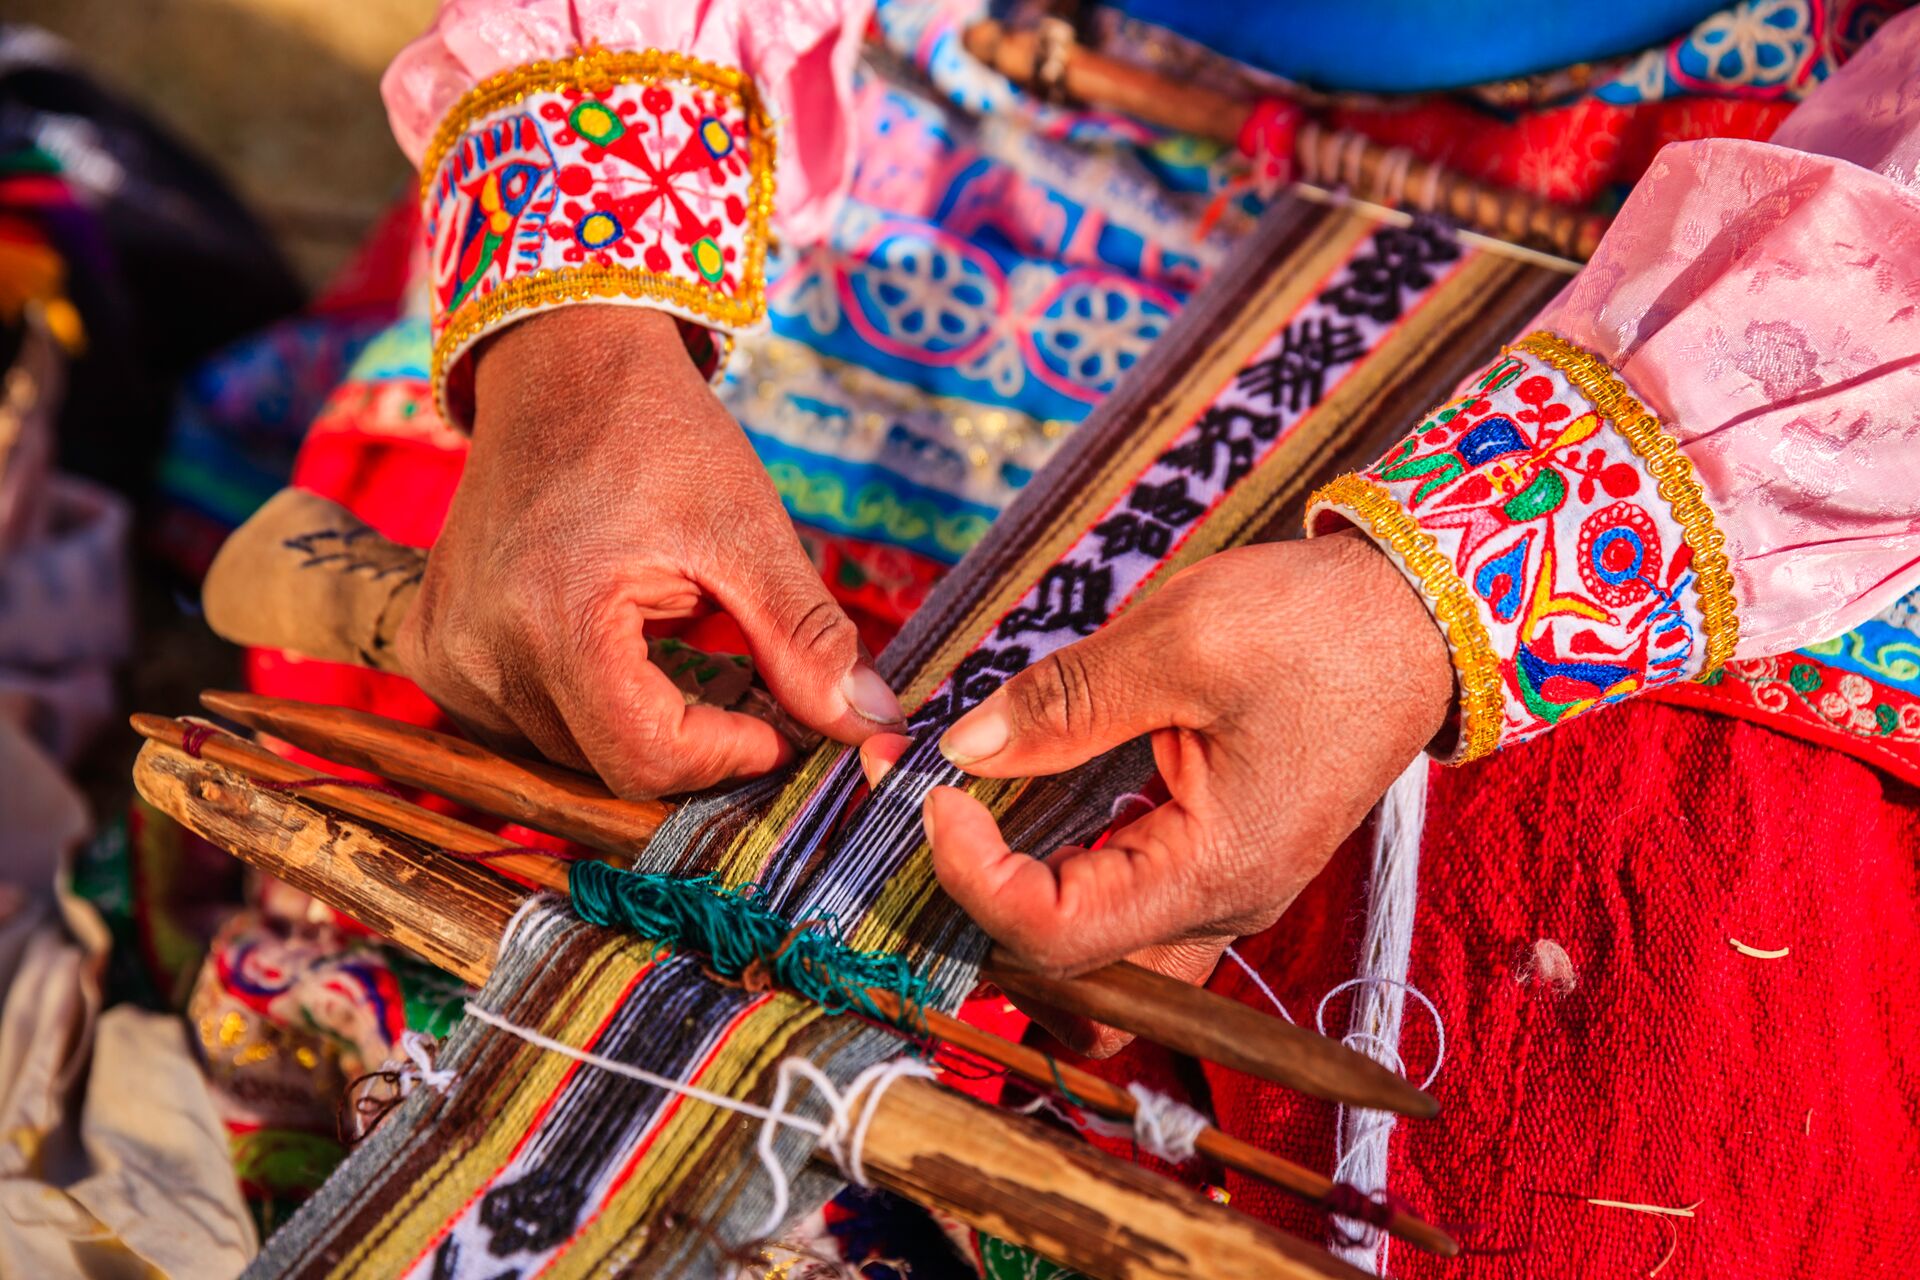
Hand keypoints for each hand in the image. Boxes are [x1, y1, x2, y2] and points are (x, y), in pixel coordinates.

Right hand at [399, 307, 902, 797]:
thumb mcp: (748, 529)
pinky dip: (575, 708)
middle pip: (607, 765)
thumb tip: (867, 726)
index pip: (646, 758)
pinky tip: (605, 646)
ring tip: (669, 647)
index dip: (726, 756)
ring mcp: (444, 654)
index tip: (776, 726)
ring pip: (564, 755)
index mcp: (556, 617)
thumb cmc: (656, 435)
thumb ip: (804, 638)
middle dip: (689, 741)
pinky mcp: (429, 650)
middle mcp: (479, 648)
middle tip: (739, 683)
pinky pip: (517, 726)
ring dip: (631, 725)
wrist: (561, 366)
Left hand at [910, 532, 1451, 1052]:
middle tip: (933, 806)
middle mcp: (1218, 908)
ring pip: (1091, 959)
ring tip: (966, 810)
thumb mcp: (1183, 641)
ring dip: (1015, 901)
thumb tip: (965, 748)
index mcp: (1215, 871)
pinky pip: (1118, 908)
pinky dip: (1055, 873)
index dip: (971, 875)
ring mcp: (1218, 893)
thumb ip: (1066, 702)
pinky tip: (1022, 802)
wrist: (1416, 619)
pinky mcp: (1213, 863)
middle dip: (978, 906)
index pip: (1055, 935)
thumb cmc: (1319, 627)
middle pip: (1065, 975)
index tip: (933, 791)